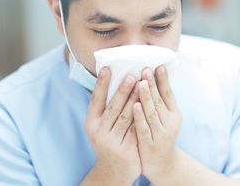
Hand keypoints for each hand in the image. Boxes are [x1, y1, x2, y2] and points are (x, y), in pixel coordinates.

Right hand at [83, 67, 140, 185]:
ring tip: (143, 85)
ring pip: (126, 117)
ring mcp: (112, 141)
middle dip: (123, 90)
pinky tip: (149, 104)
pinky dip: (142, 116)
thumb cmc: (108, 141)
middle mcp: (99, 131)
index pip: (95, 100)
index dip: (101, 84)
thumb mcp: (99, 126)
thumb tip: (112, 81)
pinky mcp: (126, 150)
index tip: (107, 68)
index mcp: (91, 122)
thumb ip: (104, 108)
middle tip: (132, 74)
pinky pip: (136, 129)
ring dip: (135, 99)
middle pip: (113, 107)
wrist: (113, 171)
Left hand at [133, 66, 182, 184]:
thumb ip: (159, 100)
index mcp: (174, 114)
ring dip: (146, 97)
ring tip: (140, 83)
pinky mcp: (150, 144)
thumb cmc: (160, 134)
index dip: (163, 80)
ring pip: (152, 113)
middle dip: (152, 84)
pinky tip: (134, 106)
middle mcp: (170, 123)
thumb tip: (152, 76)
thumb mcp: (165, 117)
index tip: (158, 65)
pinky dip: (139, 117)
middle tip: (145, 69)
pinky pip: (143, 128)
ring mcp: (160, 134)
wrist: (163, 164)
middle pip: (160, 101)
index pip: (169, 94)